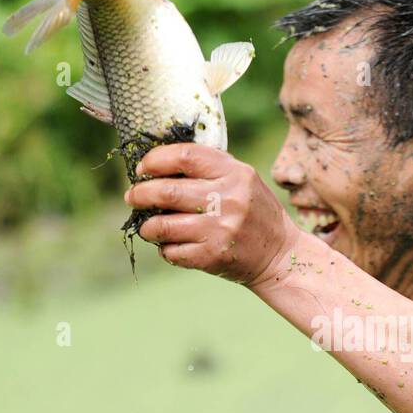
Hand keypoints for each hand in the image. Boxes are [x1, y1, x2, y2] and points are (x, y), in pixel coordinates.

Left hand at [124, 144, 299, 285]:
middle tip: (133, 197)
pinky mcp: (212, 256)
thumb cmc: (253, 211)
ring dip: (146, 225)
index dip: (154, 160)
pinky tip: (170, 244)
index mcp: (234, 173)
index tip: (143, 169)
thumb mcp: (242, 178)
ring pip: (162, 225)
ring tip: (147, 225)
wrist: (279, 255)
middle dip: (140, 194)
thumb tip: (156, 163)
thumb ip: (208, 166)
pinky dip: (164, 248)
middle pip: (166, 191)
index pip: (184, 156)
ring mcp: (219, 230)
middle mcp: (227, 199)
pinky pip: (171, 251)